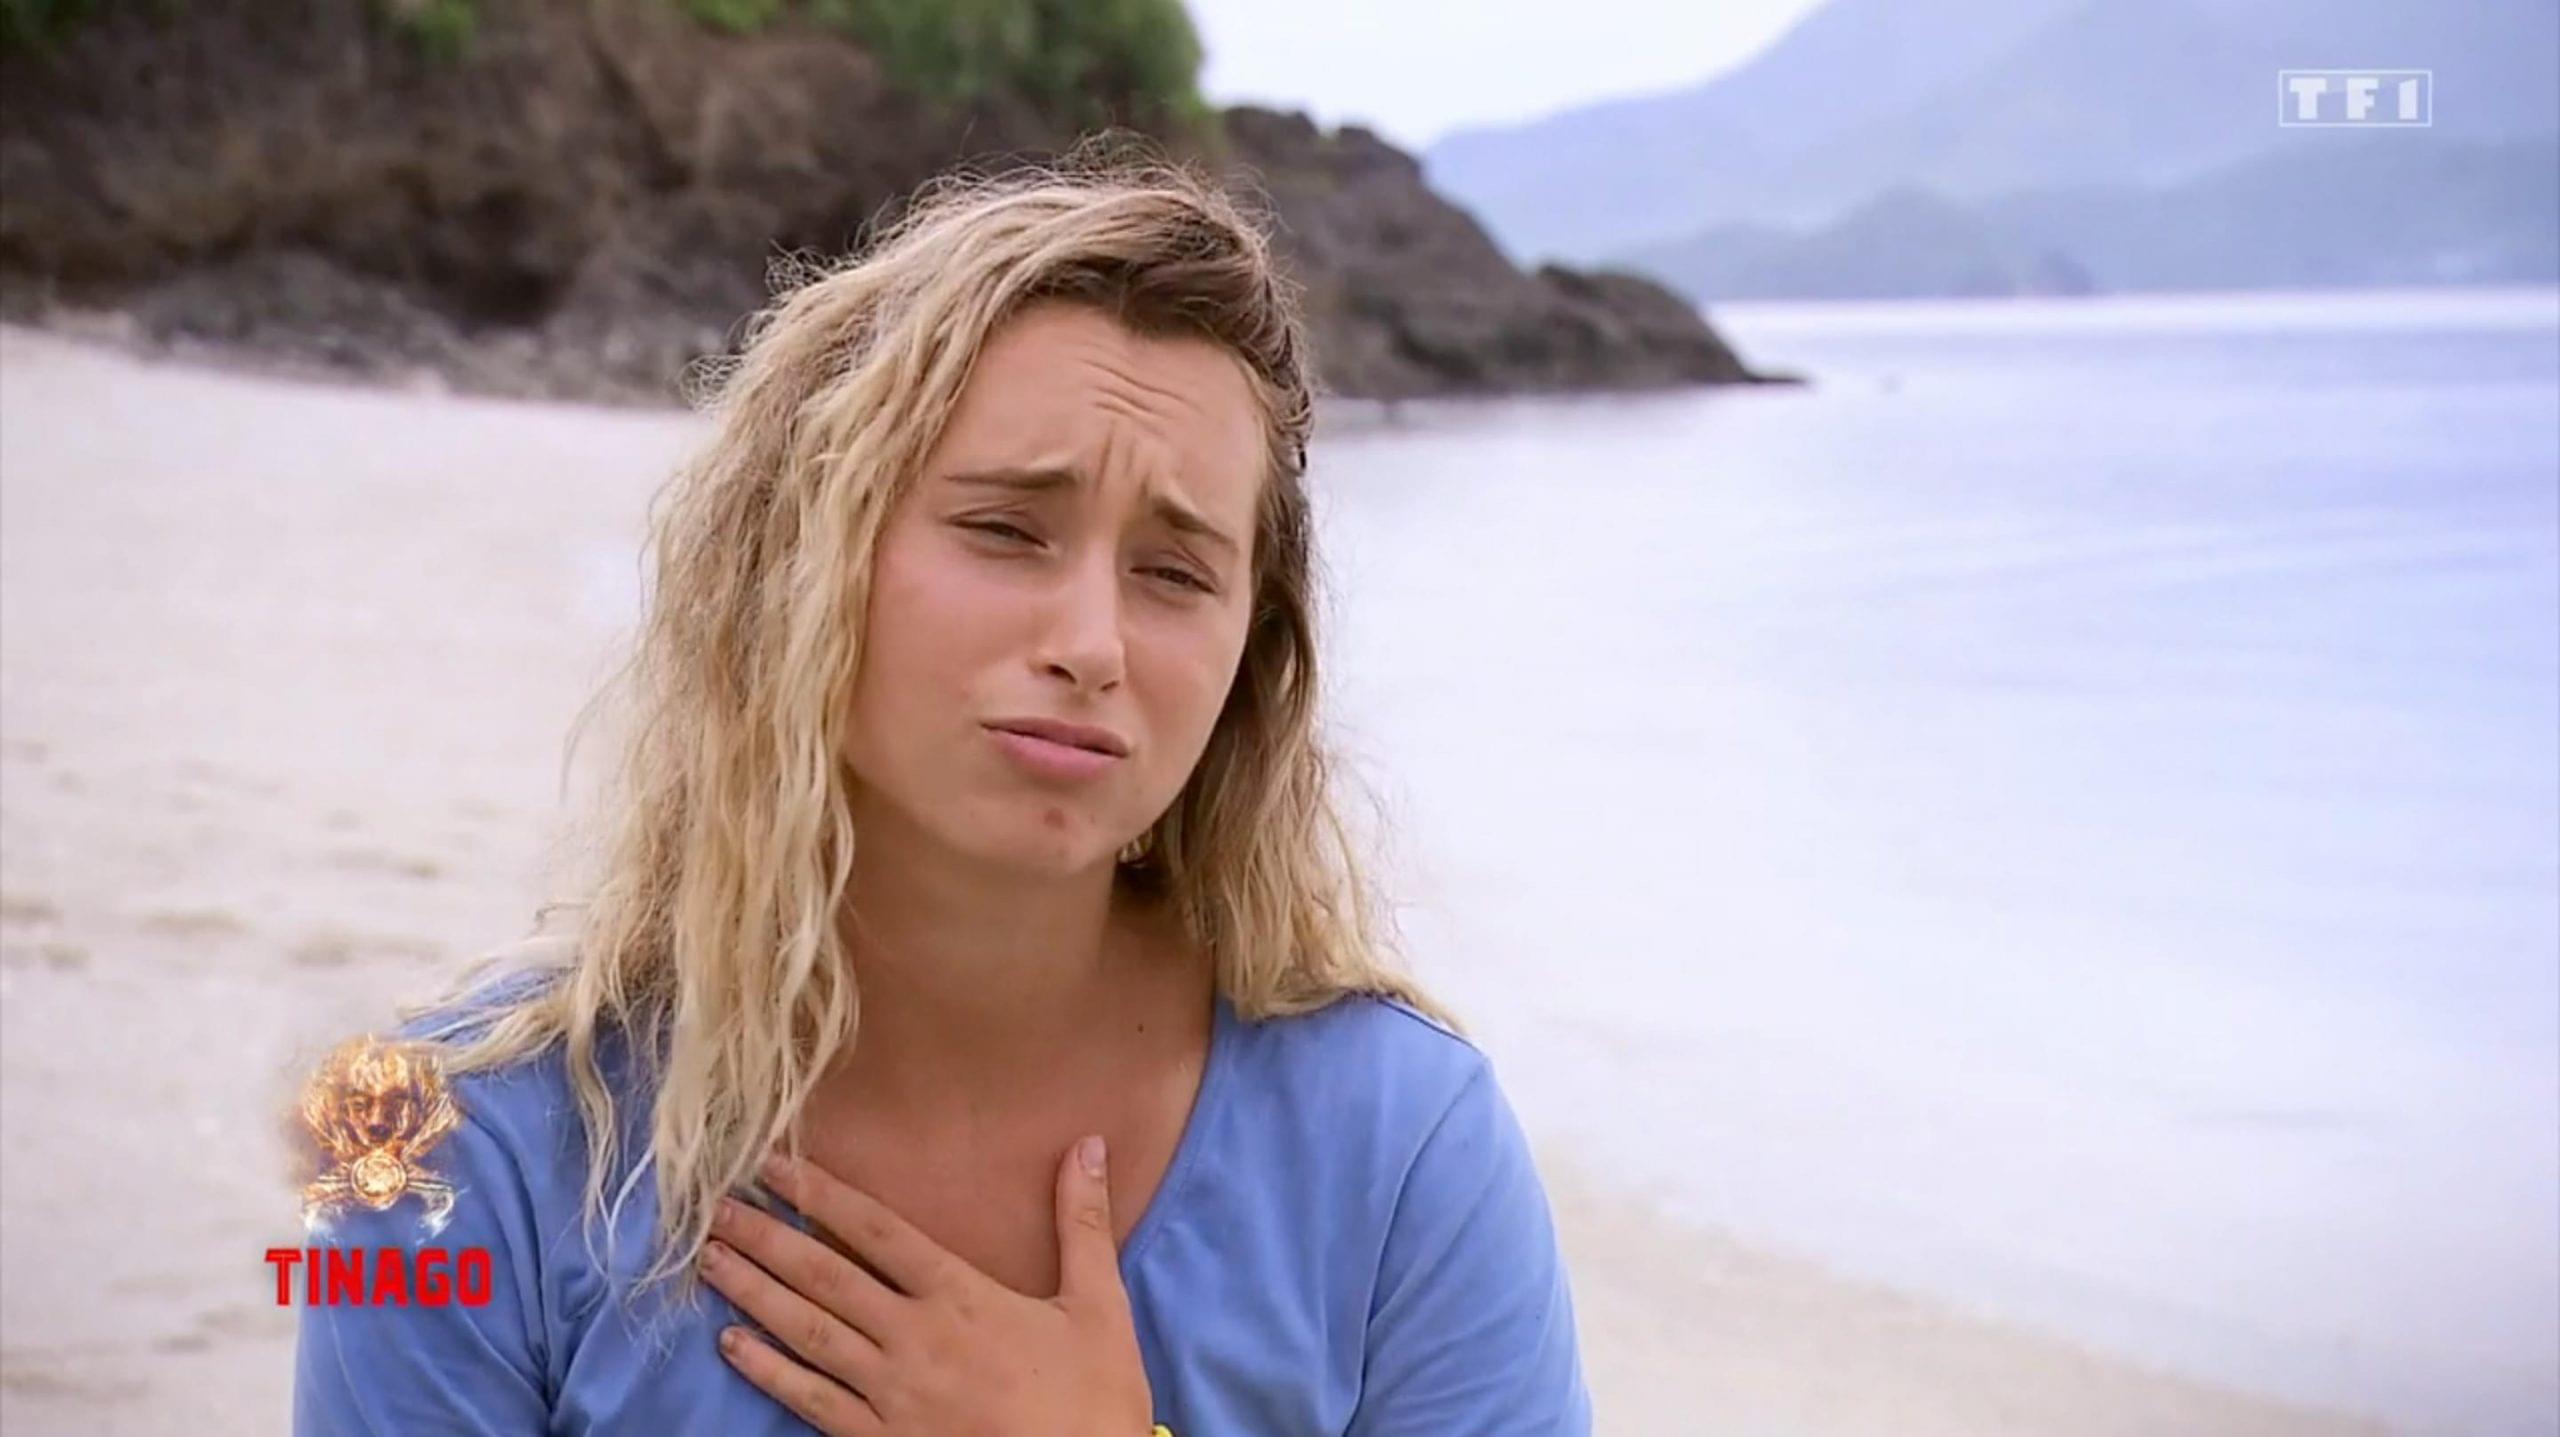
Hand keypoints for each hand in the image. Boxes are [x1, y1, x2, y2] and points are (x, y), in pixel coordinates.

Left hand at [701, 1136, 1154, 1435]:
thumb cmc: (1095, 1398)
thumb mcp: (1100, 1303)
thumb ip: (1084, 1222)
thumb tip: (1091, 1145)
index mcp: (961, 1295)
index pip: (876, 1230)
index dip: (821, 1194)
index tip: (774, 1167)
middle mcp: (914, 1338)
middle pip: (824, 1276)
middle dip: (766, 1238)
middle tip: (715, 1206)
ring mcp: (891, 1394)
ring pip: (807, 1333)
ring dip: (753, 1293)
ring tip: (709, 1261)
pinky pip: (811, 1402)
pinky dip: (767, 1373)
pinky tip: (732, 1346)